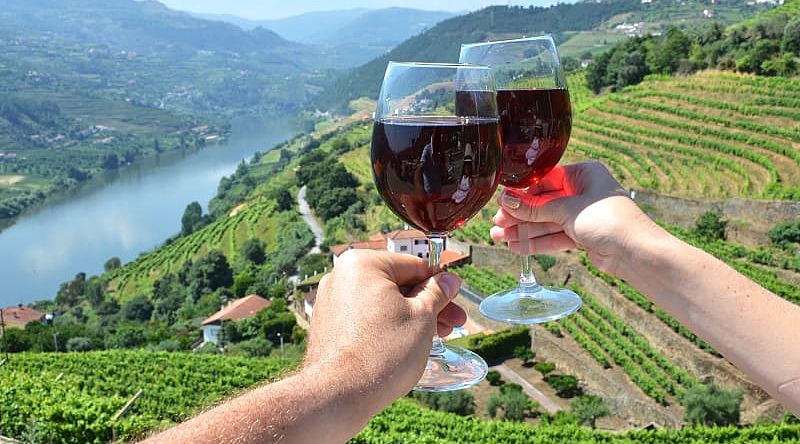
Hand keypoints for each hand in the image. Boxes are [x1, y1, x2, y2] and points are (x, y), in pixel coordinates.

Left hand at [303, 249, 464, 415]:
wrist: (339, 395)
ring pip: (383, 303)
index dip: (440, 283)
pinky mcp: (328, 325)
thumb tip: (449, 280)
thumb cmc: (382, 353)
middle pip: (398, 285)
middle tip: (453, 323)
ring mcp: (331, 301)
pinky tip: (407, 345)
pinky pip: (366, 318)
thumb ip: (437, 293)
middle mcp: (341, 276)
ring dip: (411, 317)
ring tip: (435, 338)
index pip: (414, 265)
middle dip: (428, 305)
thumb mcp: (423, 317)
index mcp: (363, 264)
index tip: (455, 298)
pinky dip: (387, 327)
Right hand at [490, 161, 659, 275]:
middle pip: (543, 203)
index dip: (522, 194)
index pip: (544, 181)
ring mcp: (582, 215)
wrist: (636, 252)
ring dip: (523, 231)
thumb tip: (505, 201)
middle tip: (497, 223)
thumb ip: (534, 208)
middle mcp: (583, 192)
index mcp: (584, 174)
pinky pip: (554, 236)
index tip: (502, 203)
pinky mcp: (582, 236)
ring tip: (498, 238)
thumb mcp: (567, 209)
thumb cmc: (609, 220)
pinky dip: (537, 242)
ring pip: (546, 222)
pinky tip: (516, 246)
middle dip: (519, 215)